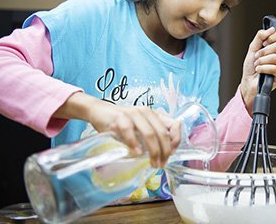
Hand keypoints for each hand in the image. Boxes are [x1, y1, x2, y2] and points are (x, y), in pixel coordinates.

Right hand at [54, 92, 180, 167]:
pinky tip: (136, 153)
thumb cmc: (121, 123)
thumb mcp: (139, 130)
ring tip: (153, 163)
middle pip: (163, 133)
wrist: (99, 112)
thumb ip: (150, 138)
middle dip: (164, 151)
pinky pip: (129, 130)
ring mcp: (134, 113)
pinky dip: (134, 143)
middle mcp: (147, 112)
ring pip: (150, 133)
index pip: (175, 124)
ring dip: (153, 151)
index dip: (176, 140)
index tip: (171, 154)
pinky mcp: (120, 117)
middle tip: (161, 164)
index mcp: (154, 115)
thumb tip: (164, 155)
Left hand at [239, 27, 275, 113]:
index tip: (263, 43)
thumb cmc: (251, 67)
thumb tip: (271, 29)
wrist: (248, 82)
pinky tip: (260, 71)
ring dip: (261, 61)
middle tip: (257, 57)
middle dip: (263, 52)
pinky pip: (274, 68)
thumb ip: (260, 36)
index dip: (272, 36)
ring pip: (275, 57)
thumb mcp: (253, 48)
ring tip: (257, 65)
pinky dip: (263, 68)